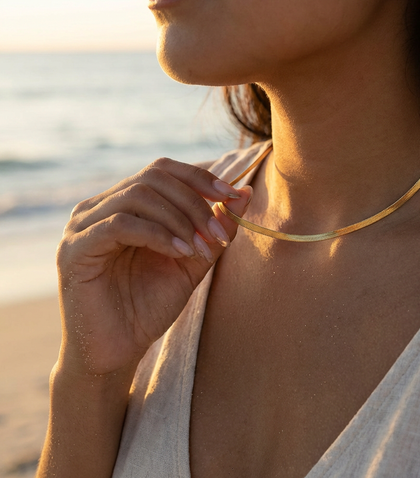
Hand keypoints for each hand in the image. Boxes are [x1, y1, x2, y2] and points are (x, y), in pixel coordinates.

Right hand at [56, 157, 251, 376]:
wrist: (116, 351)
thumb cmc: (150, 305)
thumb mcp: (193, 260)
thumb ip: (215, 227)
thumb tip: (245, 192)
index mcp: (125, 205)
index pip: (162, 170)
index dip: (199, 178)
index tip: (231, 196)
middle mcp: (100, 207)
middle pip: (153, 178)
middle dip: (193, 204)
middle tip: (217, 236)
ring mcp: (83, 225)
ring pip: (138, 196)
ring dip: (179, 220)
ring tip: (198, 250)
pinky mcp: (74, 249)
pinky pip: (120, 224)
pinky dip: (157, 234)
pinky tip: (179, 253)